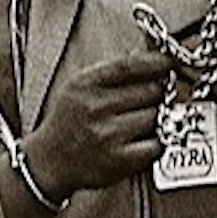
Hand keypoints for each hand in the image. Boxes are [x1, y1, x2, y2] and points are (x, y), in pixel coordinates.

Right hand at [20, 46, 171, 196]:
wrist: (48, 162)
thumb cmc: (67, 123)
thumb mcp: (78, 87)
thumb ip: (111, 71)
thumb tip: (147, 55)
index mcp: (84, 84)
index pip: (129, 66)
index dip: (155, 62)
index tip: (168, 62)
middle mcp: (95, 108)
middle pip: (150, 91)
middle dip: (156, 94)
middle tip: (150, 99)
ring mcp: (107, 134)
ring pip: (155, 116)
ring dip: (156, 118)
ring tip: (140, 121)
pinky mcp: (119, 160)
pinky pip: (155, 144)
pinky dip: (156, 141)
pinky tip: (143, 140)